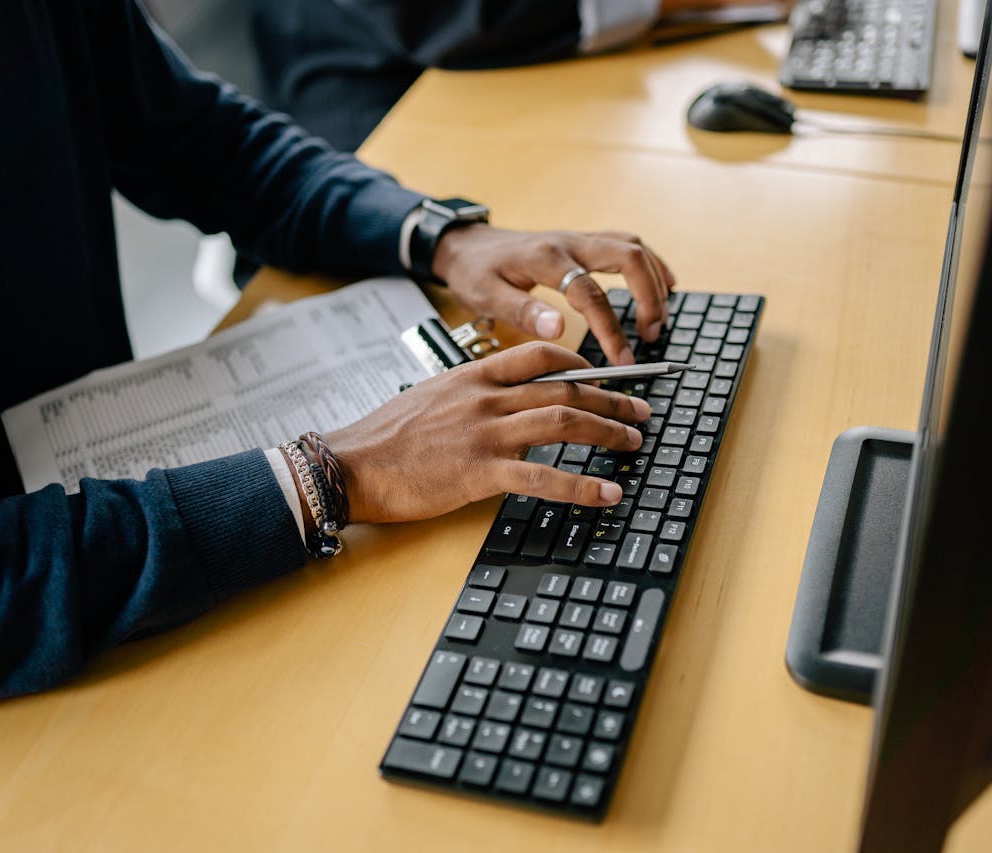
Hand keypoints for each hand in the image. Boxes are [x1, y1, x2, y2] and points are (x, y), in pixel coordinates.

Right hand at [322, 342, 650, 523]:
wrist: (350, 464)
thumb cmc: (384, 437)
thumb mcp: (430, 398)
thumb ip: (469, 396)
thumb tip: (500, 406)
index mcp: (473, 376)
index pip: (539, 354)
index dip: (579, 361)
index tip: (601, 375)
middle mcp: (485, 398)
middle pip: (564, 386)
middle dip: (611, 397)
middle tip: (640, 410)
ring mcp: (484, 433)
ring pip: (563, 420)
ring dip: (607, 430)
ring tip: (634, 443)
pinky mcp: (480, 472)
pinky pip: (543, 475)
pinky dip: (582, 485)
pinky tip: (607, 493)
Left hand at [433, 225, 674, 366]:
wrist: (467, 245)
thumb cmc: (476, 272)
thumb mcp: (487, 295)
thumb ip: (522, 312)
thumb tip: (558, 329)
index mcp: (545, 260)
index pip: (590, 293)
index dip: (611, 328)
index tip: (623, 360)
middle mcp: (569, 243)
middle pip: (627, 256)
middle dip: (647, 297)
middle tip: (651, 335)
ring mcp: (579, 239)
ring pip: (632, 247)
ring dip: (653, 280)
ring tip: (660, 318)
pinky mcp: (583, 242)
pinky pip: (626, 244)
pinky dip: (650, 263)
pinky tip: (665, 283)